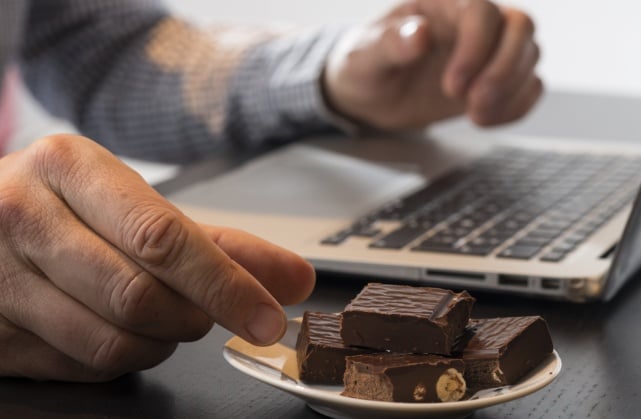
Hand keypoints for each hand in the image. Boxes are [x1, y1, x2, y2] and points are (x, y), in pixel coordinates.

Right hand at [0, 135, 314, 381]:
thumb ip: (219, 243)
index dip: (225, 286)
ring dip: (160, 344)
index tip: (267, 317)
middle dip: (192, 316)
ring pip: (112, 343)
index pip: (162, 238)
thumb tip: (295, 279)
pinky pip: (81, 368)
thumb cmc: (66, 208)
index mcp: (70, 167)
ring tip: (161, 316)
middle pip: (139, 297)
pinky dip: (121, 359)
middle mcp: (23, 215)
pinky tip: (119, 330)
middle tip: (204, 310)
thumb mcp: (135, 206)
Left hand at [323, 0, 541, 130]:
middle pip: (519, 25)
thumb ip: (389, 45)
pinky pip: (530, 84)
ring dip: (510, 90)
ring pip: (530, 54)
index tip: (451, 86)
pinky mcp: (496, 78)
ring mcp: (489, 49)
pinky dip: (517, 106)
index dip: (475, 47)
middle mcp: (471, 22)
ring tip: (474, 115)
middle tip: (474, 104)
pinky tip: (485, 119)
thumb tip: (418, 34)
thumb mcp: (364, 58)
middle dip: (504, 69)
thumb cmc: (365, 67)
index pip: (481, 9)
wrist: (371, 95)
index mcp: (441, 4)